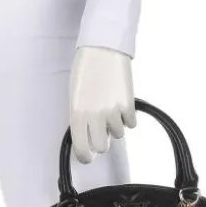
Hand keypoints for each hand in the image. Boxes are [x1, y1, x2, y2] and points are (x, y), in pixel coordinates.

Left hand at [68, 46, 136, 163]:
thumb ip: (80, 117)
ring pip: (118, 134)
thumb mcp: (74, 96)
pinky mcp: (129, 105)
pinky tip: (121, 104)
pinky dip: (127, 117)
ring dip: (115, 126)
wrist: (103, 49)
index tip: (87, 157)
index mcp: (77, 114)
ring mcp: (114, 111)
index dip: (85, 157)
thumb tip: (88, 135)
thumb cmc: (84, 70)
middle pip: (103, 147)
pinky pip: (131, 123)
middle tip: (101, 131)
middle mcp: (95, 116)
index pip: (82, 148)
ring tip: (110, 107)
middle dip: (102, 142)